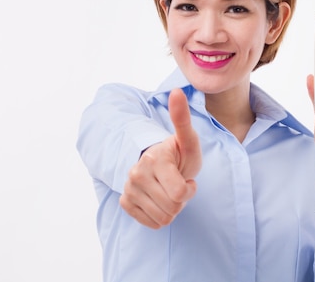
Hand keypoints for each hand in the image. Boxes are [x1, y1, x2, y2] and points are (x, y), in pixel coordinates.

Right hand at [119, 88, 201, 228]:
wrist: (160, 163)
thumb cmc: (179, 154)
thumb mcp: (188, 140)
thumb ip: (182, 119)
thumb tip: (176, 91)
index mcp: (154, 159)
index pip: (180, 194)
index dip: (189, 189)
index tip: (187, 176)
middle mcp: (136, 173)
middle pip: (172, 207)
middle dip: (181, 200)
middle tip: (178, 183)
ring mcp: (129, 188)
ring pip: (163, 218)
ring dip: (171, 208)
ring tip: (169, 190)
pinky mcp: (125, 201)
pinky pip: (150, 223)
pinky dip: (158, 215)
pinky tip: (158, 199)